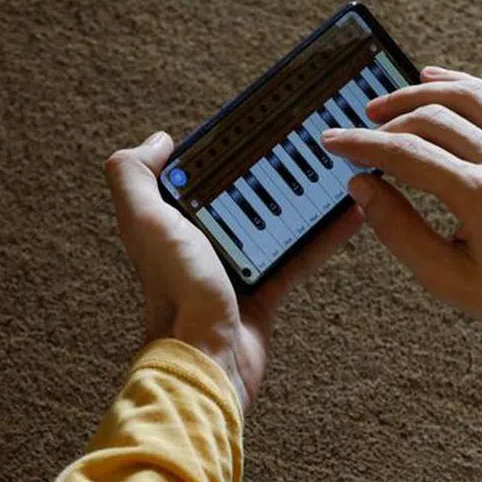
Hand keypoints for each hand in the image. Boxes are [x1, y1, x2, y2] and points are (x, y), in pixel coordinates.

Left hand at [105, 132, 363, 410]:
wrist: (208, 359)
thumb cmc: (176, 293)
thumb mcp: (145, 222)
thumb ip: (134, 177)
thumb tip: (158, 140)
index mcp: (170, 223)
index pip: (196, 174)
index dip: (219, 149)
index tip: (250, 122)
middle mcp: (201, 242)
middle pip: (240, 195)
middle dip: (269, 169)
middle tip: (303, 139)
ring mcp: (234, 267)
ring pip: (273, 223)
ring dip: (301, 199)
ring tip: (330, 170)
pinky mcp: (265, 291)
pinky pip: (299, 257)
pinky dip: (322, 237)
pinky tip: (347, 214)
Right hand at [322, 66, 481, 358]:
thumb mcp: (448, 279)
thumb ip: (398, 231)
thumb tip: (362, 189)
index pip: (407, 154)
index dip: (363, 145)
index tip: (336, 143)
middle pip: (432, 119)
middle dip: (386, 122)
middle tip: (357, 133)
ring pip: (467, 96)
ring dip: (420, 94)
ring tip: (386, 105)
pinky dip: (466, 85)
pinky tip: (438, 82)